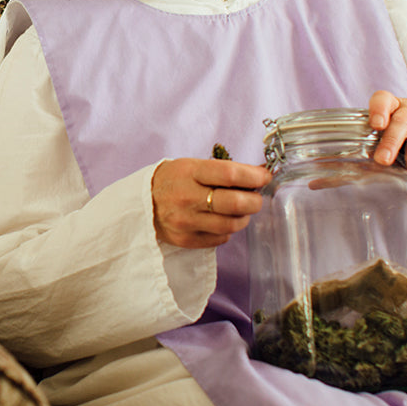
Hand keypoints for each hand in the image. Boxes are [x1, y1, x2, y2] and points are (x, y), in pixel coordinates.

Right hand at [152, 157, 269, 248]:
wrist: (142, 202)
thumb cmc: (172, 180)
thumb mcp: (191, 165)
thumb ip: (222, 171)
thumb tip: (258, 176)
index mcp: (189, 173)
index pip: (230, 174)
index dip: (254, 176)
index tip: (264, 177)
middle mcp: (187, 197)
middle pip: (235, 203)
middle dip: (254, 201)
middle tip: (255, 198)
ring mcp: (186, 221)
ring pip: (231, 224)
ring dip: (243, 217)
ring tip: (240, 211)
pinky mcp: (186, 239)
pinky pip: (220, 238)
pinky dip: (227, 230)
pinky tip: (221, 221)